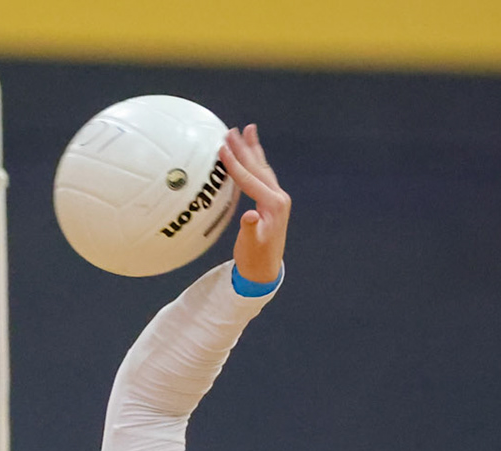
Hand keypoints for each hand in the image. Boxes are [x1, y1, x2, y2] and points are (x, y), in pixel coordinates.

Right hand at [220, 123, 288, 285]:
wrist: (265, 271)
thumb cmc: (254, 259)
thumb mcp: (250, 245)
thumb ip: (249, 229)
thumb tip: (250, 215)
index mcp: (273, 205)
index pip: (250, 179)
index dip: (235, 164)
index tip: (222, 148)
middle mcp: (278, 198)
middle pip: (258, 167)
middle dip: (245, 148)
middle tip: (233, 130)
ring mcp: (276, 199)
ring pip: (262, 168)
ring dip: (253, 150)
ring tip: (248, 131)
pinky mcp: (272, 202)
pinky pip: (262, 176)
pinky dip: (255, 162)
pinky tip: (251, 155)